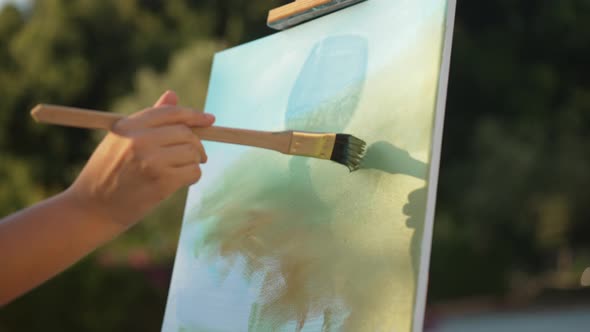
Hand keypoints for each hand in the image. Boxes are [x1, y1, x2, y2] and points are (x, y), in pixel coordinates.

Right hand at [66, 90, 214, 227]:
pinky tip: (181, 181)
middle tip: (197, 155)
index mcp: (129, 125)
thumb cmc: (107, 173)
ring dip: (194, 161)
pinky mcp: (162, 182)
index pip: (171, 113)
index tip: (210, 119)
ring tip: (182, 169)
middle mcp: (140, 139)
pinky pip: (193, 172)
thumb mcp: (121, 140)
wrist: (91, 209)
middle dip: (196, 143)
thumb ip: (150, 119)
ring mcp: (152, 160)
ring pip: (192, 152)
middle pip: (186, 133)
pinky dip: (193, 176)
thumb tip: (173, 94)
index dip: (194, 115)